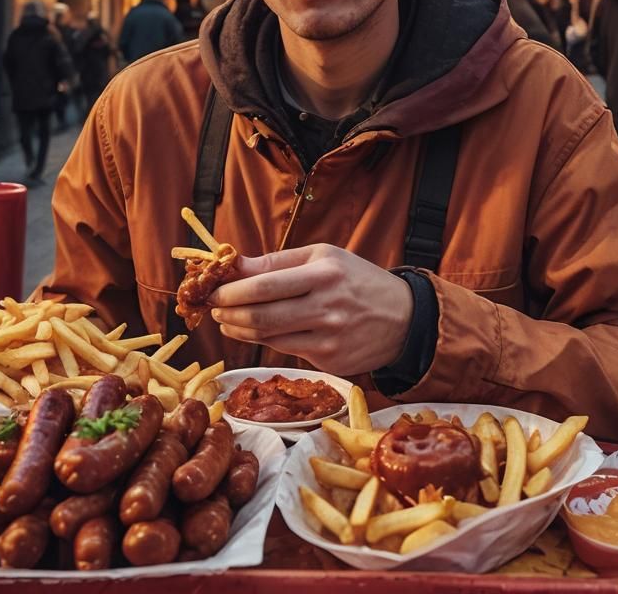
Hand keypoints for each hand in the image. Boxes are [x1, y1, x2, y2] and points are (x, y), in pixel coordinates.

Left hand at [209, 244, 413, 375]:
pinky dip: (263, 341)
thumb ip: (277, 262)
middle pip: (262, 316)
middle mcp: (328, 307)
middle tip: (213, 308)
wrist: (404, 318)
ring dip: (238, 329)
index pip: (266, 285)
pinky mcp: (330, 361)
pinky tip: (254, 331)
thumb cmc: (356, 279)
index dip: (232, 291)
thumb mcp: (323, 256)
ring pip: (269, 337)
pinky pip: (286, 350)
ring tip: (226, 320)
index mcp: (325, 274)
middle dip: (228, 313)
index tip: (213, 290)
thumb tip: (234, 265)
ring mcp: (330, 339)